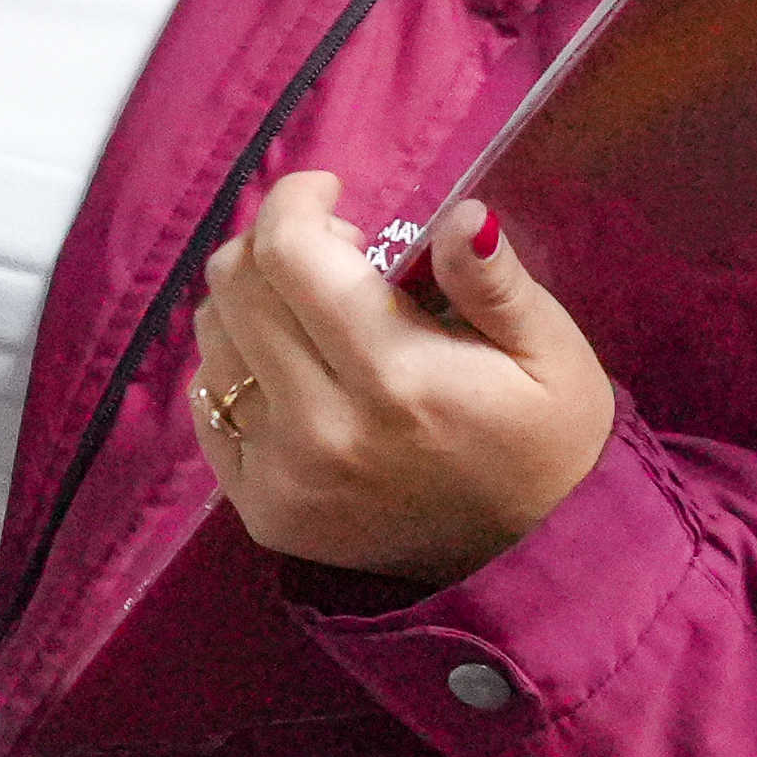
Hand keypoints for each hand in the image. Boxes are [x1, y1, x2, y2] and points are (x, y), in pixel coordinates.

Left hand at [192, 182, 613, 585]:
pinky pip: (207, 404)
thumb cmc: (544, 439)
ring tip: (315, 313)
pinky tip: (293, 370)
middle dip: (275, 244)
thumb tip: (462, 215)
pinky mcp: (260, 510)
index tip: (329, 193)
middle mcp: (322, 428)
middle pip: (237, 286)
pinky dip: (238, 366)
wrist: (527, 563)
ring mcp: (281, 476)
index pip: (288, 254)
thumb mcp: (550, 351)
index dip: (296, 201)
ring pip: (212, 338)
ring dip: (252, 302)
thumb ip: (494, 281)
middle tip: (334, 253)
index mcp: (396, 377)